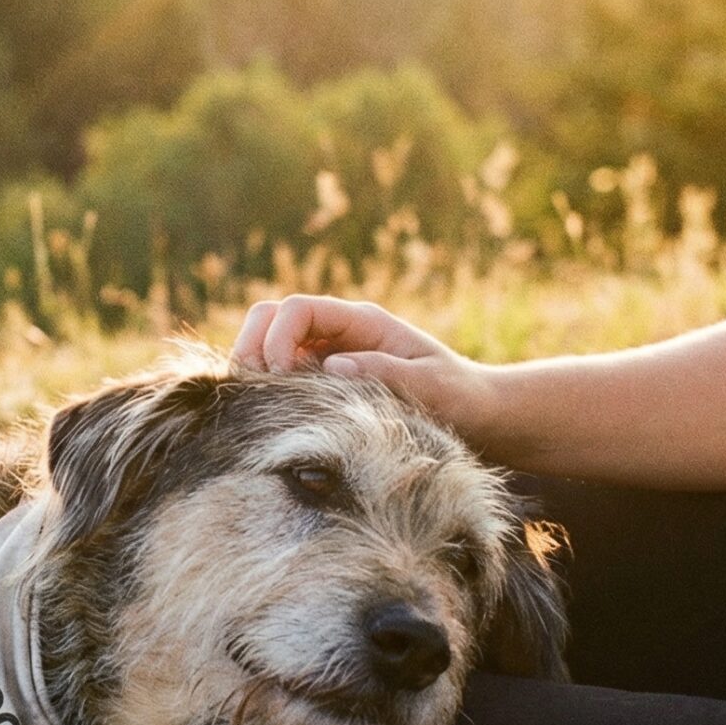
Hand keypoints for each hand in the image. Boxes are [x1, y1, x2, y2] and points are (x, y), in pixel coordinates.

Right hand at [231, 295, 484, 432]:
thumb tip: (333, 366)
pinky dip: (264, 388)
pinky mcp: (321, 381)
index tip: (283, 379)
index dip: (278, 338)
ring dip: (253, 368)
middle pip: (269, 316)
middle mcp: (337, 332)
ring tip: (257, 405)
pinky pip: (278, 374)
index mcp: (362, 322)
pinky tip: (269, 415)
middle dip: (252, 346)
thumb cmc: (458, 397)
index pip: (298, 309)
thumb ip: (386, 372)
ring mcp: (325, 354)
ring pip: (266, 343)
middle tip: (255, 392)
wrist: (473, 413)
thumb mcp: (432, 385)